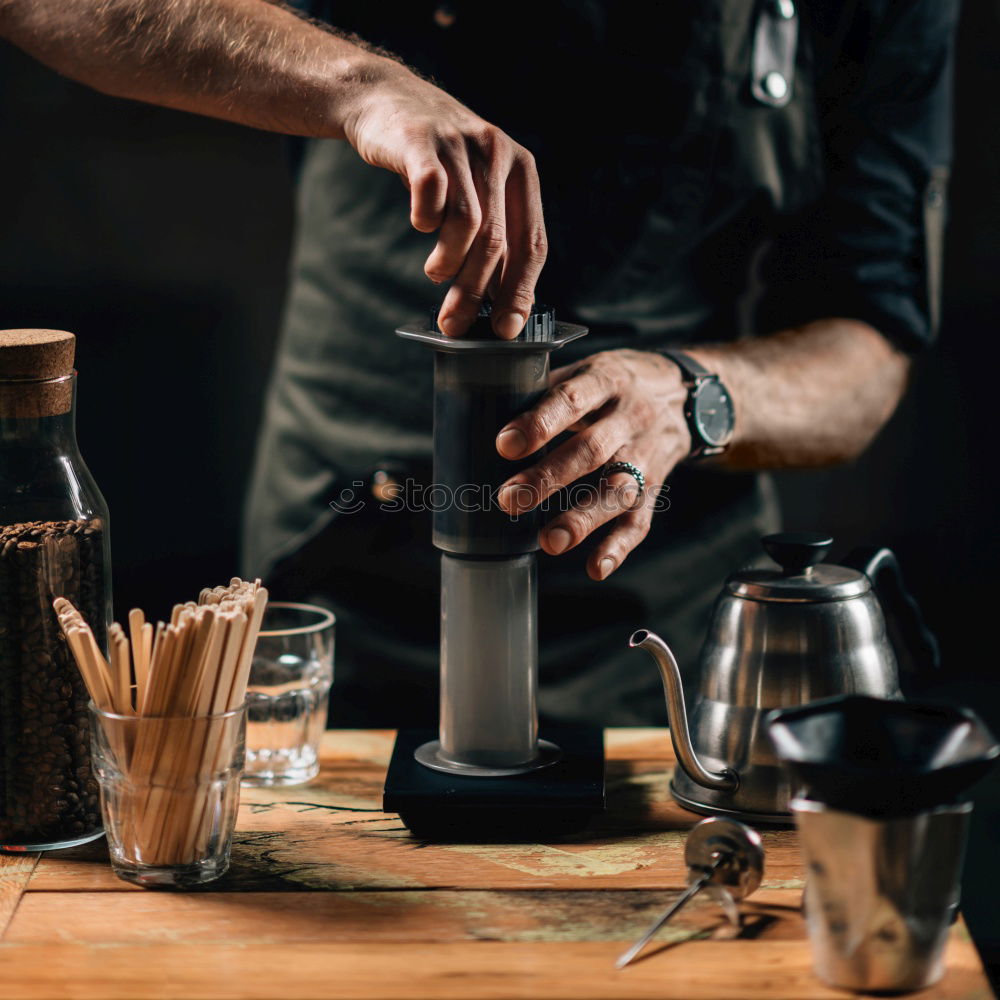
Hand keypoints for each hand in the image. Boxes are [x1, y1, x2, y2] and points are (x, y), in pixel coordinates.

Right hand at [341, 60, 545, 339]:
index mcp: (522, 172)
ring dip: (450, 263)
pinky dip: (425, 220)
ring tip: (437, 275)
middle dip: (476, 292)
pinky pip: (430, 191)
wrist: (387, 100)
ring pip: (467, 223)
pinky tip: (421, 227)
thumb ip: (493, 236)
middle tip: (455, 324)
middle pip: (496, 241)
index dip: (521, 291)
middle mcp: (498, 154)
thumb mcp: (477, 190)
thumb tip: (501, 304)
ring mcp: (460, 144)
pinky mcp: (421, 141)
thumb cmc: (437, 160)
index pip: (532, 243)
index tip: (506, 329)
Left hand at [495, 350, 690, 579]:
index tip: (505, 445)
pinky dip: (619, 546)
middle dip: (549, 477)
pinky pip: (641, 519)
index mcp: (608, 380)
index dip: (540, 423)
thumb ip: (548, 389)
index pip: (573, 400)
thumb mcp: (590, 368)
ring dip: (583, 519)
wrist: (688, 395)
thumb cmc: (619, 383)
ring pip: (618, 490)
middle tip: (509, 500)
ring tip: (549, 542)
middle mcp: (631, 418)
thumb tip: (489, 410)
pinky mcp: (656, 487)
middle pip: (592, 450)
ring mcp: (646, 455)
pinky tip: (595, 567)